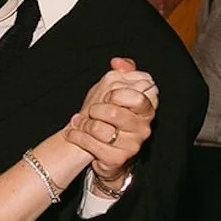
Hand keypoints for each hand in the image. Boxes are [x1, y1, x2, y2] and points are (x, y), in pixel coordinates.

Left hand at [67, 57, 158, 180]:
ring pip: (100, 129)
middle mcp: (144, 127)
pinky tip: (73, 133)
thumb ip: (122, 72)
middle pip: (113, 111)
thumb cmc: (112, 115)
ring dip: (83, 124)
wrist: (107, 148)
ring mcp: (133, 145)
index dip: (116, 94)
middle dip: (95, 109)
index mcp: (147, 108)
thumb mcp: (117, 88)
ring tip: (81, 123)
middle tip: (91, 110)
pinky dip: (77, 137)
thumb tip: (117, 62)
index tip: (107, 96)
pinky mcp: (119, 159)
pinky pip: (92, 145)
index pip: (137, 96)